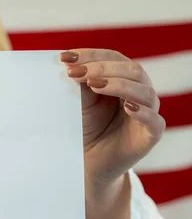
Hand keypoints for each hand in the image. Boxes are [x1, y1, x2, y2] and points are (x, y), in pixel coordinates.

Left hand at [60, 49, 165, 190]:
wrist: (87, 163)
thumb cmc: (85, 128)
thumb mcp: (79, 102)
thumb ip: (80, 83)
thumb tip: (69, 61)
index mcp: (123, 79)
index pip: (113, 58)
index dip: (91, 55)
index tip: (65, 56)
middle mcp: (139, 92)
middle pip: (132, 70)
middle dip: (101, 68)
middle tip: (75, 73)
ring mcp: (148, 113)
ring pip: (144, 91)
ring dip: (118, 85)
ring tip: (94, 86)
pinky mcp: (150, 135)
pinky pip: (155, 121)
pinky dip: (143, 112)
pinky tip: (128, 107)